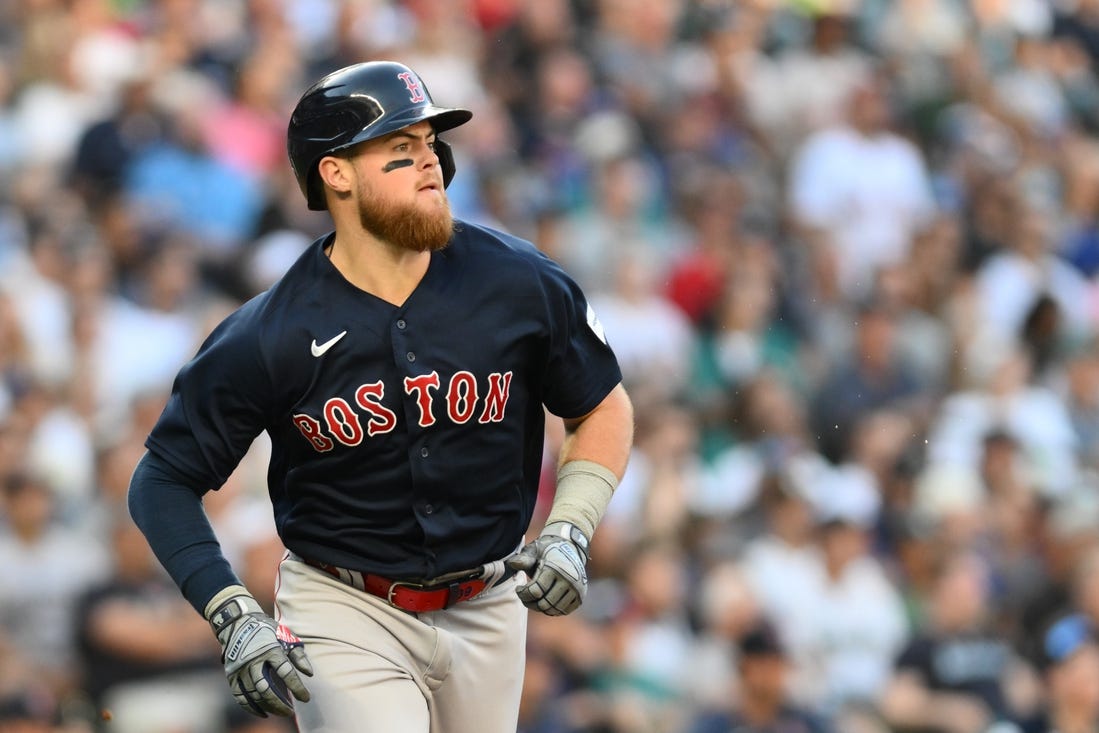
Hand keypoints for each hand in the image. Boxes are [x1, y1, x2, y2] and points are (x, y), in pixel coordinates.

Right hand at [206, 589, 312, 716]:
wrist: (239, 622)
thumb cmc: (268, 631)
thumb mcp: (285, 636)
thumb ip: (298, 655)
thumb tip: (309, 673)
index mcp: (271, 649)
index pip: (286, 672)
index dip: (297, 687)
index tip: (306, 698)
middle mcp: (254, 660)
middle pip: (266, 689)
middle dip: (280, 703)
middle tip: (291, 712)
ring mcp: (240, 668)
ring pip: (254, 694)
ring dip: (268, 707)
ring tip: (280, 712)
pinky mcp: (231, 674)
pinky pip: (240, 696)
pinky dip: (251, 707)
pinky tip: (263, 713)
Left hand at [506, 522, 588, 615]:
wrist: (570, 548)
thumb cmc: (547, 551)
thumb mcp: (534, 551)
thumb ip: (523, 559)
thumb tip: (511, 563)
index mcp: (555, 568)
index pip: (536, 591)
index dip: (523, 594)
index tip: (518, 589)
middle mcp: (569, 580)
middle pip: (544, 603)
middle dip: (530, 603)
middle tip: (524, 597)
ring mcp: (577, 590)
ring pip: (554, 610)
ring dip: (540, 608)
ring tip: (534, 599)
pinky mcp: (580, 597)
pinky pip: (563, 611)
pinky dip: (552, 610)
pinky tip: (545, 600)